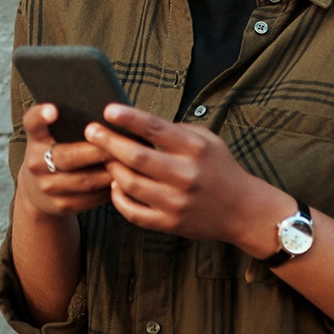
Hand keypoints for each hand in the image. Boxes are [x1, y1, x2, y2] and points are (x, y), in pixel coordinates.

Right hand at [16, 103, 113, 219]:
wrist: (36, 191)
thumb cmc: (53, 151)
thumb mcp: (50, 135)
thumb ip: (65, 121)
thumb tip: (105, 110)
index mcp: (35, 138)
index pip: (32, 123)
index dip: (41, 116)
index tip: (53, 110)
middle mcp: (36, 163)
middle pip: (69, 156)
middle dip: (98, 150)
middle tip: (122, 142)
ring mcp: (48, 187)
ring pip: (85, 180)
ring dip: (110, 171)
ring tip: (129, 162)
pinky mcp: (61, 205)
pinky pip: (91, 198)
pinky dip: (109, 189)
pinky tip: (123, 180)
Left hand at [86, 103, 261, 242]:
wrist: (242, 210)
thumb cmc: (219, 166)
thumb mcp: (206, 138)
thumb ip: (174, 129)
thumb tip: (136, 121)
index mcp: (194, 149)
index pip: (155, 129)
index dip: (129, 118)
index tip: (108, 109)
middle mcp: (185, 175)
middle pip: (136, 157)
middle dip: (108, 142)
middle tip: (91, 130)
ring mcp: (176, 202)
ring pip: (130, 183)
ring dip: (111, 168)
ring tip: (104, 156)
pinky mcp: (170, 224)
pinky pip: (133, 212)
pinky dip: (118, 198)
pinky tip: (115, 184)